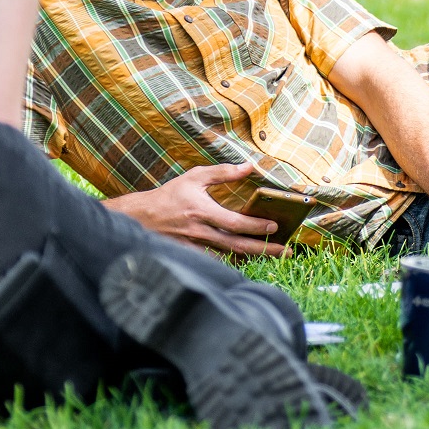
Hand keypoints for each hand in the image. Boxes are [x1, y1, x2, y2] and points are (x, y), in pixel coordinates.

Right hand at [103, 163, 286, 256]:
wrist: (142, 217)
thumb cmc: (170, 195)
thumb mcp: (195, 177)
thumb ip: (222, 172)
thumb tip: (249, 166)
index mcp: (202, 211)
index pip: (235, 223)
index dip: (256, 226)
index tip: (275, 226)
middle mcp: (200, 232)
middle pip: (238, 246)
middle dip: (264, 249)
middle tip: (285, 250)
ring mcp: (196, 247)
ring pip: (229, 256)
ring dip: (252, 256)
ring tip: (273, 254)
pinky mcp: (192, 255)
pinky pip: (216, 262)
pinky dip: (233, 262)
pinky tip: (247, 259)